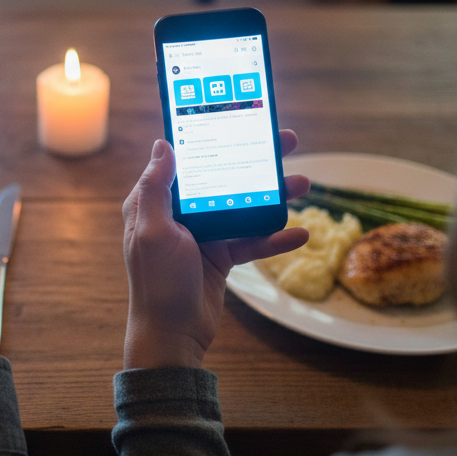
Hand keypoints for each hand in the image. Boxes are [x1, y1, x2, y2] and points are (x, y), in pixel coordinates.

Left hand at [121, 133, 309, 369]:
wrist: (171, 337)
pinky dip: (274, 237)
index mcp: (155, 203)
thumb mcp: (153, 231)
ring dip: (273, 197)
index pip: (185, 160)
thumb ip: (156, 188)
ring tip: (304, 183)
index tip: (239, 118)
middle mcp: (178, 215)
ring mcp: (201, 236)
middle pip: (222, 178)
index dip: (211, 137)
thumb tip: (162, 145)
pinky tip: (300, 233)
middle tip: (287, 142)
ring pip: (243, 207)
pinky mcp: (220, 257)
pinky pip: (251, 241)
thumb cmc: (157, 284)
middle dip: (255, 161)